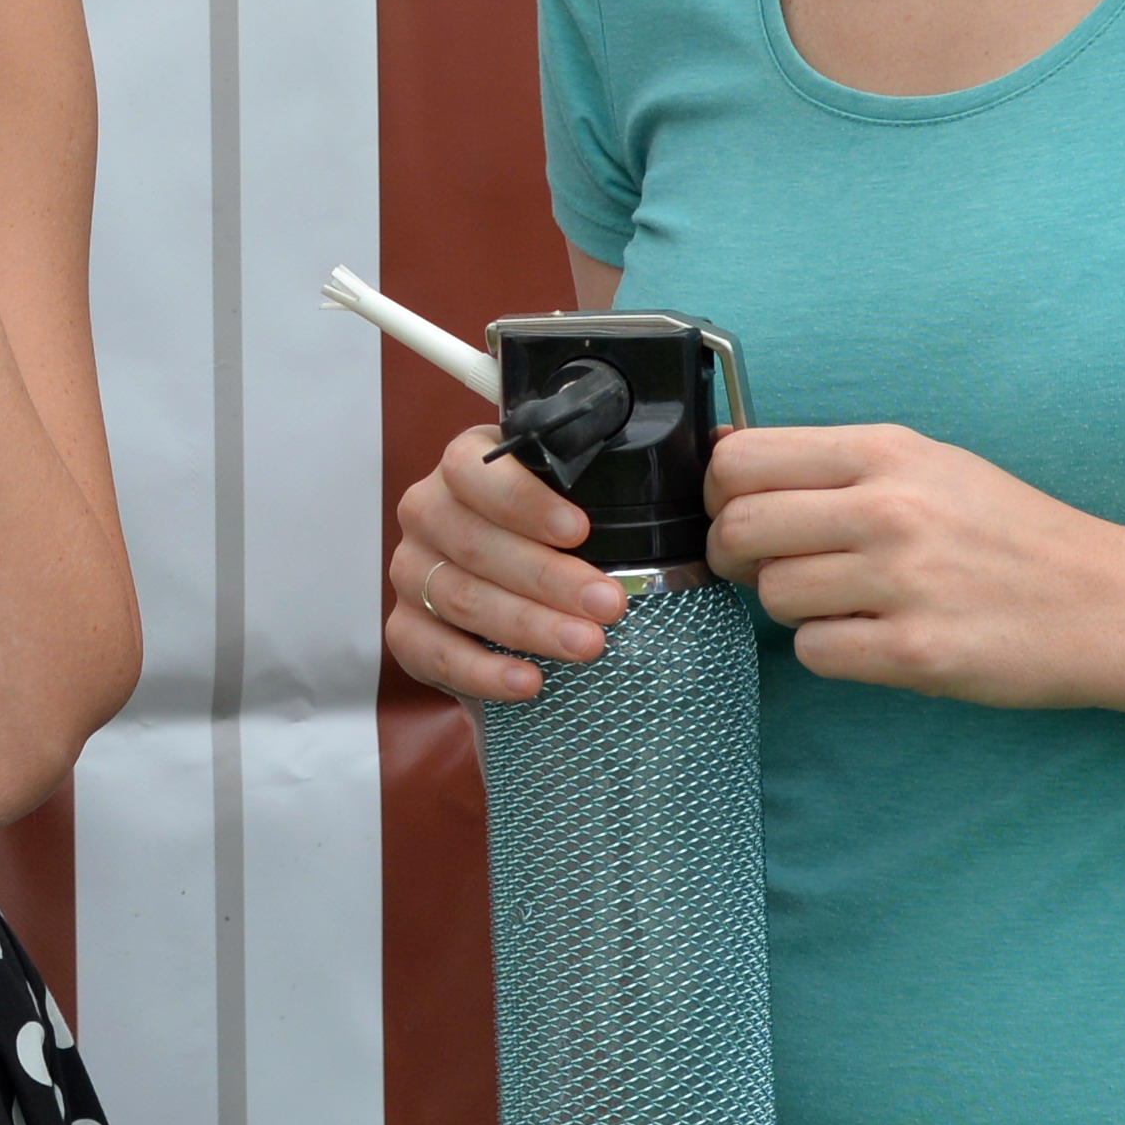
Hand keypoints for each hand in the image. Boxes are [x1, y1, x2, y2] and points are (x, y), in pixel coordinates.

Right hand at [386, 416, 628, 701]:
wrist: (515, 612)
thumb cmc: (557, 545)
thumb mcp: (586, 500)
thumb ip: (630, 477)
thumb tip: (719, 443)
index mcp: (466, 467)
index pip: (474, 468)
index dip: (524, 500)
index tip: (580, 531)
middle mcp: (429, 512)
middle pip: (474, 541)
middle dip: (548, 577)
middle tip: (609, 604)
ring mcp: (411, 570)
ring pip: (459, 595)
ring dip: (527, 625)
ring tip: (587, 646)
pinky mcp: (405, 628)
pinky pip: (432, 650)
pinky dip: (482, 670)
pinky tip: (529, 681)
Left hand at [704, 421, 1124, 704]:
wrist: (1108, 603)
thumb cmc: (1013, 535)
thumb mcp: (931, 466)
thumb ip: (837, 464)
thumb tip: (729, 459)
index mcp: (889, 453)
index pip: (742, 459)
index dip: (719, 493)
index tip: (735, 511)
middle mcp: (891, 509)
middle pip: (739, 528)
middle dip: (734, 556)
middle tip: (765, 567)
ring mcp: (903, 582)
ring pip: (773, 594)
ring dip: (791, 606)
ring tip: (846, 602)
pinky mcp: (916, 652)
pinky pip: (814, 651)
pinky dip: (830, 650)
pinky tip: (874, 637)